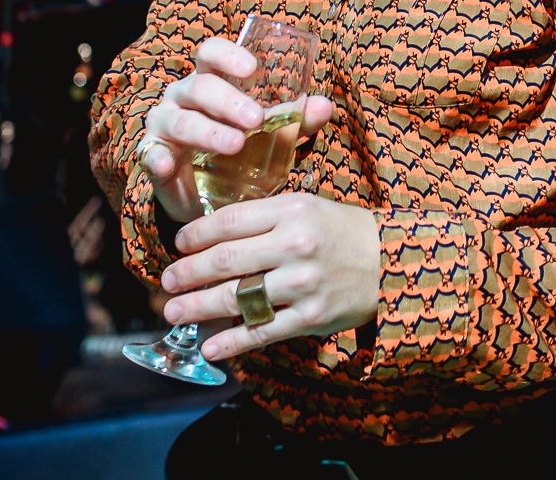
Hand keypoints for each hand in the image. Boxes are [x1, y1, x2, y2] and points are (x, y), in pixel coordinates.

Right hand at [137, 36, 335, 224]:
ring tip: (234, 145)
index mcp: (210, 82)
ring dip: (207, 131)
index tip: (252, 68)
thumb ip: (295, 119)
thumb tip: (325, 106)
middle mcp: (182, 98)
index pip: (210, 53)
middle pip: (199, 87)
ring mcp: (163, 126)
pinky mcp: (153, 158)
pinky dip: (155, 157)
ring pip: (179, 119)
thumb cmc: (240, 150)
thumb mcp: (270, 133)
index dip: (228, 55)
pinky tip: (166, 163)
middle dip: (228, 101)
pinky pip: (149, 154)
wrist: (210, 196)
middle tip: (256, 120)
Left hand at [158, 192, 379, 361]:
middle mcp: (294, 246)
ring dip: (198, 307)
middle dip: (188, 273)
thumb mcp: (306, 207)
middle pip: (226, 260)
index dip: (195, 235)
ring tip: (174, 312)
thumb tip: (212, 236)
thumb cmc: (340, 231)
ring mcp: (302, 284)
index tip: (178, 244)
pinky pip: (262, 331)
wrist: (390, 263)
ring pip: (238, 298)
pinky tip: (209, 347)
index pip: (229, 221)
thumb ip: (263, 217)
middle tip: (166, 281)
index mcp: (291, 211)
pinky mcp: (310, 318)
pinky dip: (231, 342)